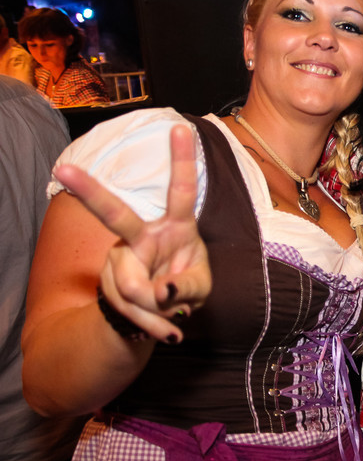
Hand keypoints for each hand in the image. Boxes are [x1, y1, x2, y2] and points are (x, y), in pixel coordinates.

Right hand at [54, 124, 210, 343]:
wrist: (161, 315)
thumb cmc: (186, 289)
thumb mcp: (201, 290)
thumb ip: (187, 288)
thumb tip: (161, 292)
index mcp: (177, 227)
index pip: (181, 191)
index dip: (182, 160)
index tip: (181, 127)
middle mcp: (143, 236)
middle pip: (115, 214)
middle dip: (90, 191)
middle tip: (62, 170)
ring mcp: (121, 258)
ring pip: (130, 285)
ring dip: (157, 313)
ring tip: (176, 325)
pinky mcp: (110, 282)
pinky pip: (128, 307)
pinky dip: (154, 326)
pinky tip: (170, 333)